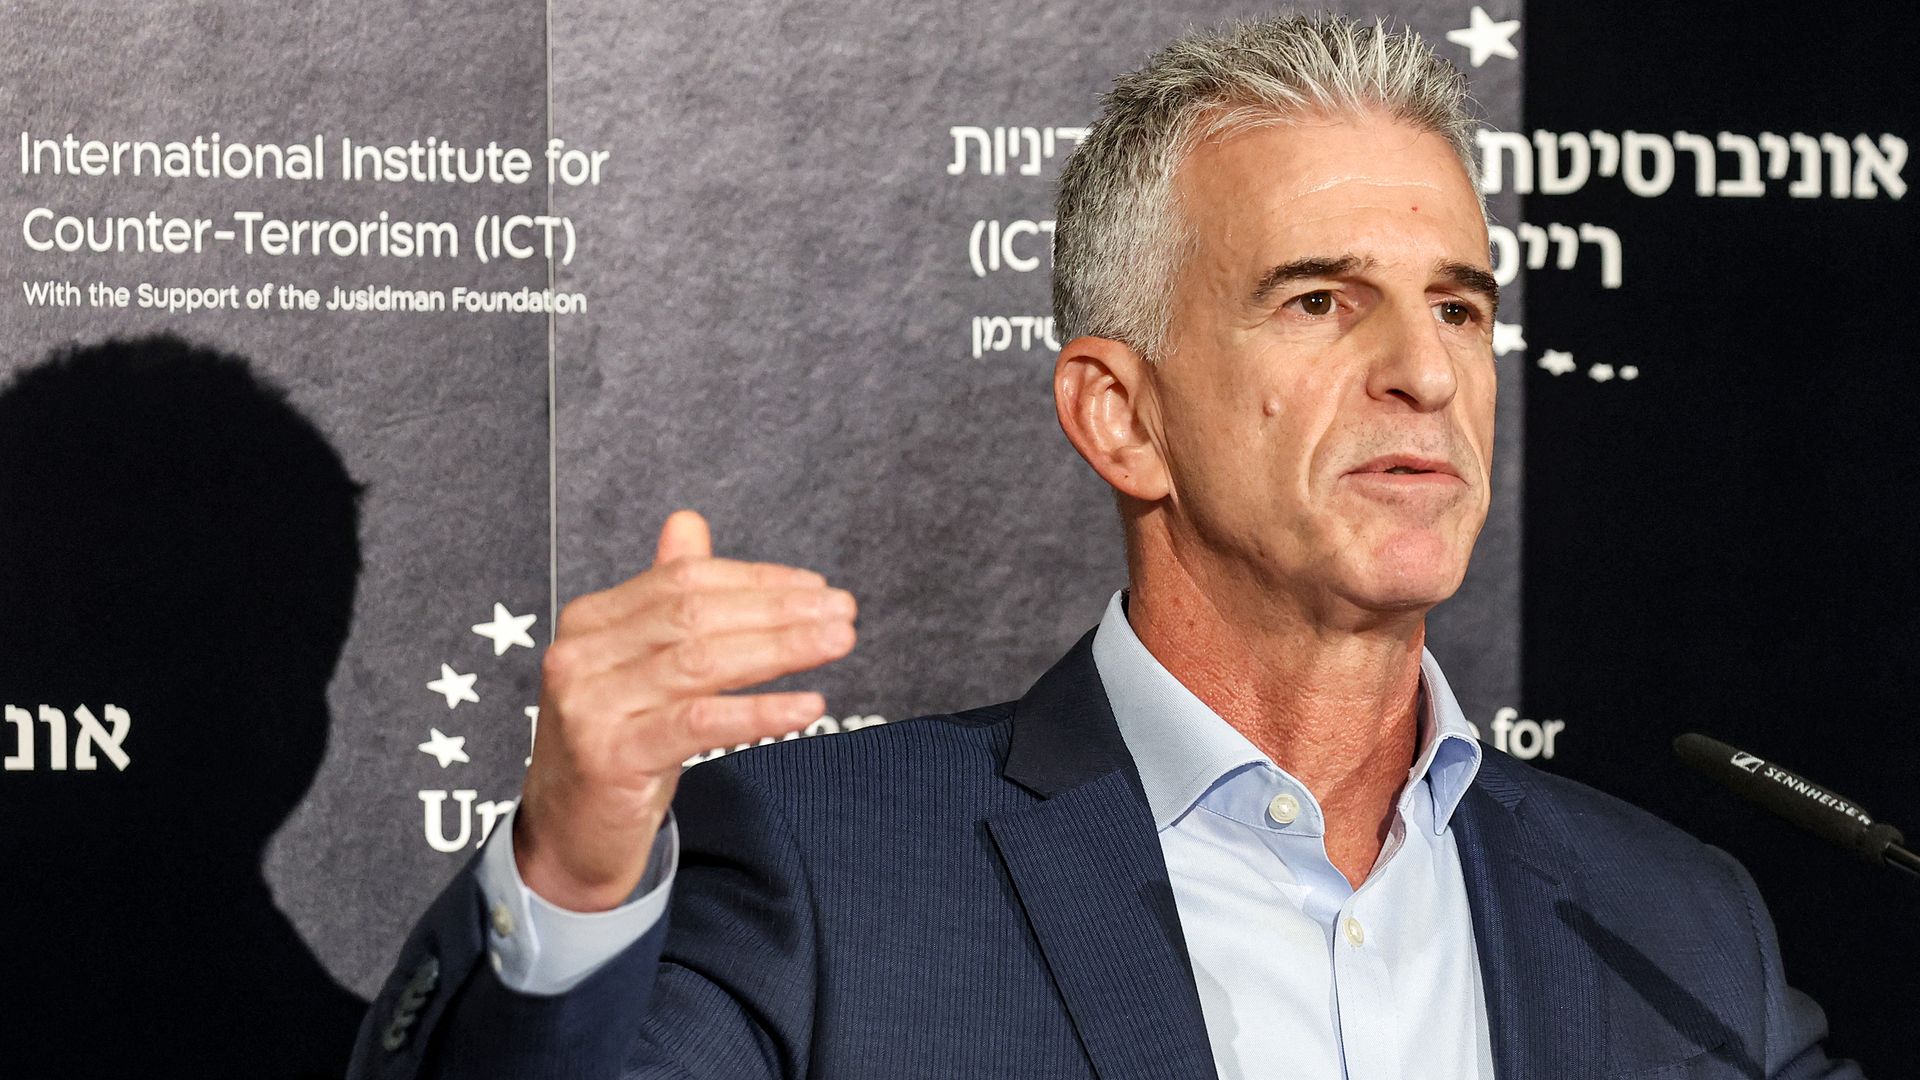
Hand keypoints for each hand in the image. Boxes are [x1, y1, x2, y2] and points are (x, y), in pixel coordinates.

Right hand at [513, 510, 856, 910]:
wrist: (569, 836)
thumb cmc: (616, 745)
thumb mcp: (638, 665)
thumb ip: (664, 595)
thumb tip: (688, 522)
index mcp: (591, 620)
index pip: (685, 580)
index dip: (757, 579)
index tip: (817, 588)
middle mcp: (582, 655)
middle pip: (696, 614)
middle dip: (779, 609)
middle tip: (842, 612)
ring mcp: (591, 706)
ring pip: (702, 662)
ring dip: (781, 648)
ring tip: (836, 643)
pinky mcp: (610, 757)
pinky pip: (698, 722)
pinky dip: (758, 711)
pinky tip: (806, 705)